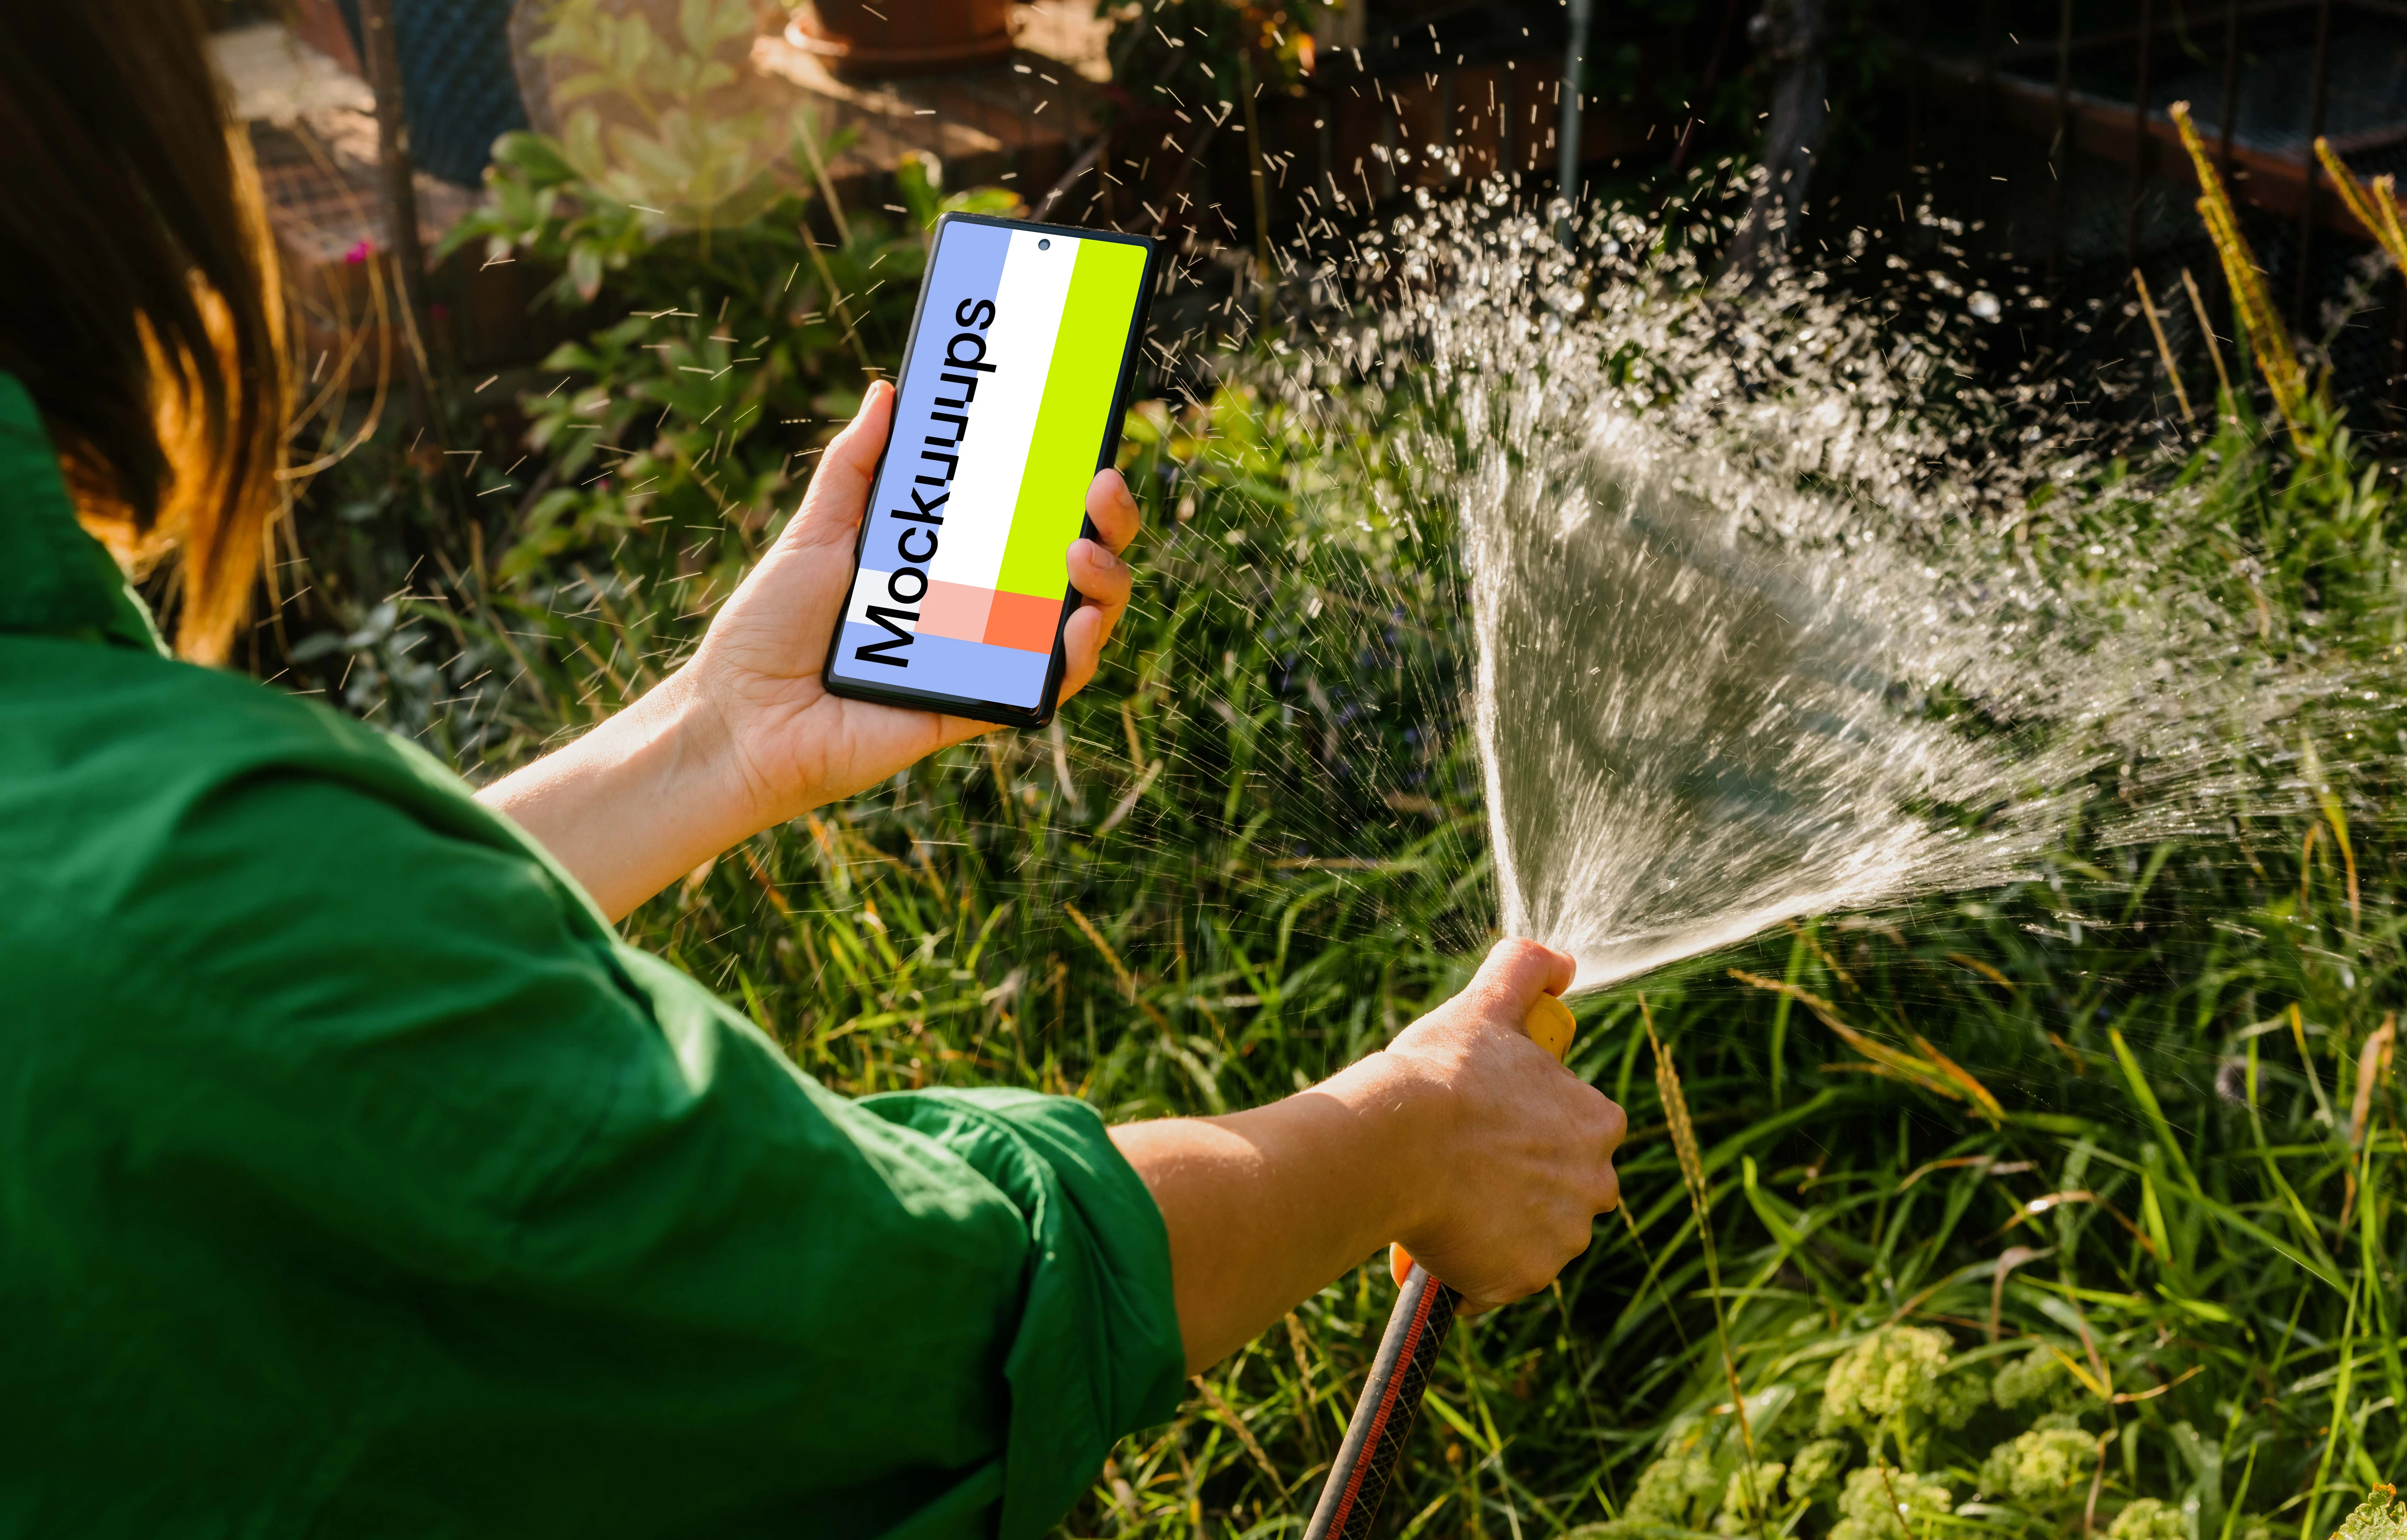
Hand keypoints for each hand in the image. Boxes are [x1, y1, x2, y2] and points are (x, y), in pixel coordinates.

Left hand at [476, 381, 1140, 919]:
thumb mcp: (815, 534)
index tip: (1087, 441)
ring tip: (1082, 552)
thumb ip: (856, 469)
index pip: (1028, 517)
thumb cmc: (767, 630)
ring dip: (1105, 583)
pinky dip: (1073, 656)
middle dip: (1110, 522)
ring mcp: (982, 658)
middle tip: (1102, 485)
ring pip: (1079, 623)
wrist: (737, 717)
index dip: (1069, 483)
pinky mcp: (975, 708)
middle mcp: (977, 608)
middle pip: (1074, 565)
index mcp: (947, 562)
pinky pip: (1045, 687)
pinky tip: (1076, 624)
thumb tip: (888, 392)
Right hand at [1381, 940, 1624, 1311]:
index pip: (1575, 1132)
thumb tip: (1562, 961)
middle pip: (1557, 1187)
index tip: (1486, 1123)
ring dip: (1497, 1222)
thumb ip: (1528, 971)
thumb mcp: (1486, 1006)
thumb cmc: (1442, 1075)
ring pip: (1531, 1233)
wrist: (1396, 1145)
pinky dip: (1475, 1266)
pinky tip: (1440, 1235)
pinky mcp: (1525, 1279)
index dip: (1527, 1128)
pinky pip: (1502, 1279)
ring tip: (1444, 1196)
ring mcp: (1562, 1239)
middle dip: (1517, 1180)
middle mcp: (1597, 1185)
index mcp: (1598, 1123)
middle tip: (1461, 1161)